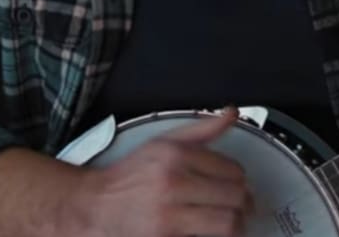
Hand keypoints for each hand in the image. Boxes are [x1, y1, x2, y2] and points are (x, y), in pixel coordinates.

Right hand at [81, 107, 253, 236]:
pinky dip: (214, 236)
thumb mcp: (163, 142)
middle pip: (234, 195)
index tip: (238, 186)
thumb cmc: (128, 177)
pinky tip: (211, 231)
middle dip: (244, 204)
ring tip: (234, 224)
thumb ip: (202, 129)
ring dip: (237, 225)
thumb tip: (231, 114)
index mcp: (175, 154)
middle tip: (242, 208)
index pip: (232, 170)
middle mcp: (173, 181)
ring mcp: (169, 212)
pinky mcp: (165, 236)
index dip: (240, 181)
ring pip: (227, 222)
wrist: (94, 205)